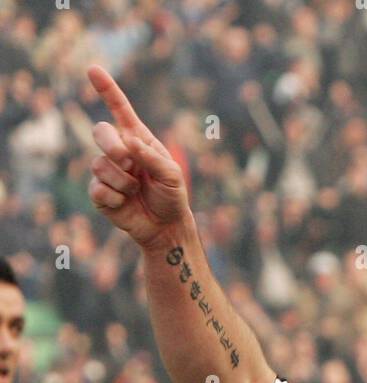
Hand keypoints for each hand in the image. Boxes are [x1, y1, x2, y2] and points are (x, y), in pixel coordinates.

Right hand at [87, 64, 190, 245]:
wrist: (166, 228)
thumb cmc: (171, 197)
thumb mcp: (172, 175)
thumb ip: (152, 157)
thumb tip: (129, 143)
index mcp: (137, 139)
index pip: (120, 109)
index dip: (107, 89)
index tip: (93, 69)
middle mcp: (119, 151)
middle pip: (100, 132)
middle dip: (112, 146)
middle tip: (128, 163)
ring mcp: (107, 171)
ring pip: (100, 164)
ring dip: (122, 181)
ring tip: (136, 190)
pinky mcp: (99, 193)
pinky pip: (97, 189)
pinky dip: (115, 197)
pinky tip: (125, 203)